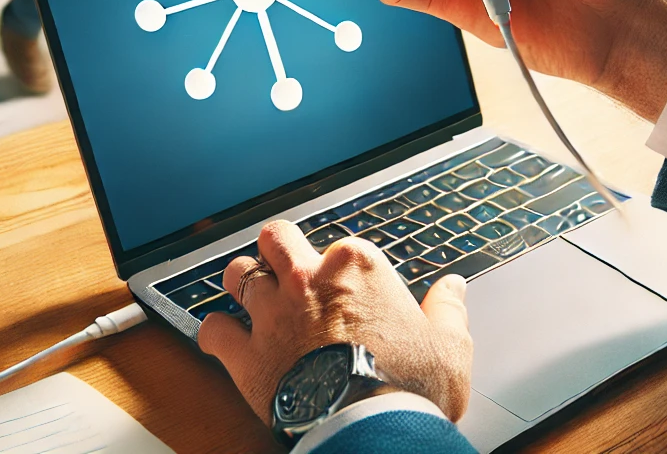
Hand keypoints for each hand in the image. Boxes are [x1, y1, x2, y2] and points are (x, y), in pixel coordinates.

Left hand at [198, 221, 472, 424]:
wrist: (371, 429)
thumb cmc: (411, 389)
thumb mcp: (449, 346)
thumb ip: (448, 310)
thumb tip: (453, 287)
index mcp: (357, 266)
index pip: (338, 245)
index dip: (338, 267)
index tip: (346, 290)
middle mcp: (309, 278)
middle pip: (276, 237)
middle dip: (278, 250)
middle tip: (286, 270)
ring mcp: (273, 313)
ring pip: (237, 273)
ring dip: (242, 283)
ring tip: (251, 298)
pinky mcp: (246, 353)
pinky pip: (213, 329)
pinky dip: (217, 335)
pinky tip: (225, 341)